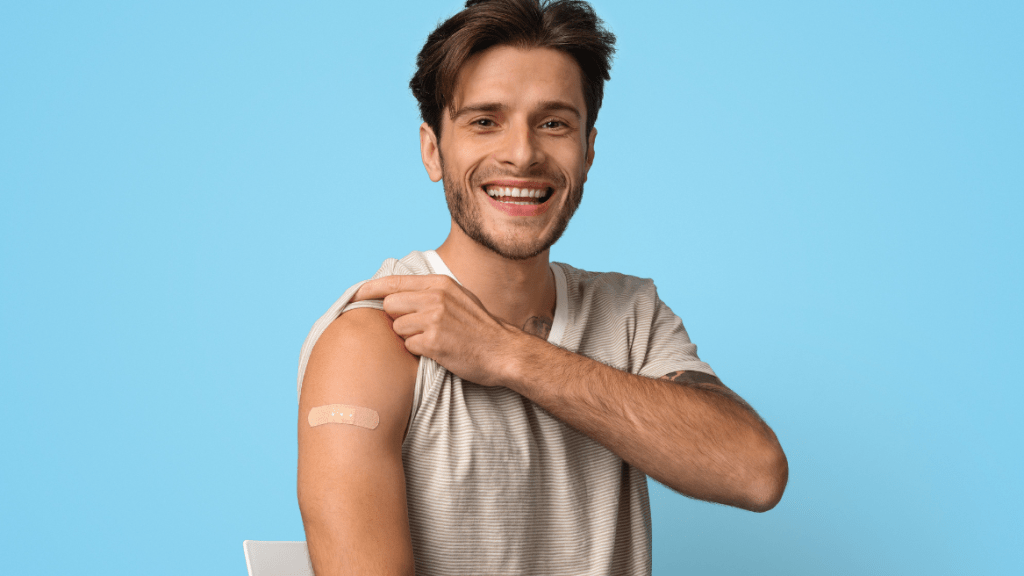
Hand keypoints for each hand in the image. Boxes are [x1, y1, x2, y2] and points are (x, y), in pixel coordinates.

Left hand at [350, 275, 517, 386]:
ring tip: (434, 340)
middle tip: (417, 329)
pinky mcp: (433, 341)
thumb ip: (430, 293)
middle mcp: (435, 296)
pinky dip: (419, 351)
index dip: (369, 290)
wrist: (503, 351)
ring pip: (397, 327)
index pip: (393, 282)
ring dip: (409, 337)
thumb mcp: (458, 298)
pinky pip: (408, 346)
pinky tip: (438, 351)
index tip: (355, 296)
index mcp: (439, 283)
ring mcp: (434, 318)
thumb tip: (397, 294)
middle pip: (390, 305)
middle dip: (397, 319)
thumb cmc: (479, 328)